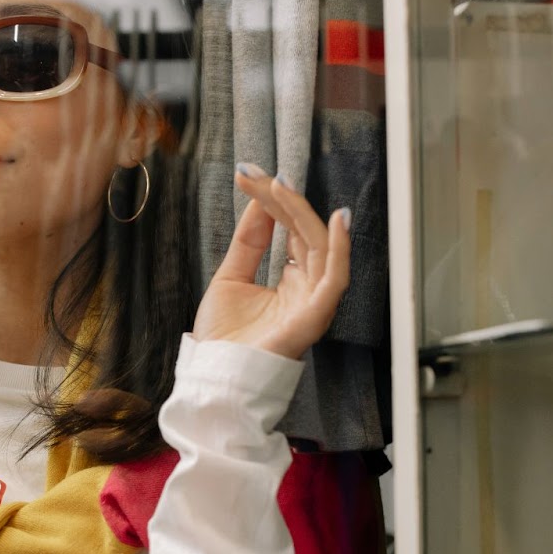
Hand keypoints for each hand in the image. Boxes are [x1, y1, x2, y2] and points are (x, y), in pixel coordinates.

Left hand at [193, 164, 351, 360]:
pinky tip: (335, 221)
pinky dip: (338, 250)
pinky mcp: (313, 318)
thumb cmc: (223, 340)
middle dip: (284, 200)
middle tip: (260, 176)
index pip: (290, 231)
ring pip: (319, 248)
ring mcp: (311, 303)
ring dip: (302, 214)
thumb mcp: (231, 278)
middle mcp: (306, 290)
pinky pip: (335, 280)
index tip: (249, 175)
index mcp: (290, 282)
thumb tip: (259, 202)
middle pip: (305, 234)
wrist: (214, 378)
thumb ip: (249, 242)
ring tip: (281, 187)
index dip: (274, 202)